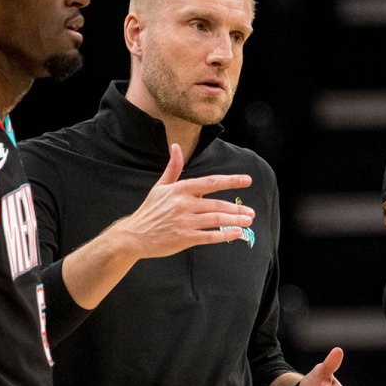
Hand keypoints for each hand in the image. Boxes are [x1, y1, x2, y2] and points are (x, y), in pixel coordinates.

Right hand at [118, 143, 255, 259]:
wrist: (134, 235)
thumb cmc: (150, 210)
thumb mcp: (160, 186)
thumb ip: (173, 167)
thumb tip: (176, 146)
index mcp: (180, 189)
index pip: (210, 182)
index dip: (231, 181)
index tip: (247, 180)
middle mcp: (184, 204)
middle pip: (217, 204)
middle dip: (237, 208)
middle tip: (251, 211)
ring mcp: (185, 222)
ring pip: (216, 220)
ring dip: (235, 221)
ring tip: (248, 221)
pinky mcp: (184, 238)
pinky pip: (210, 236)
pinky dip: (225, 235)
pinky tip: (237, 233)